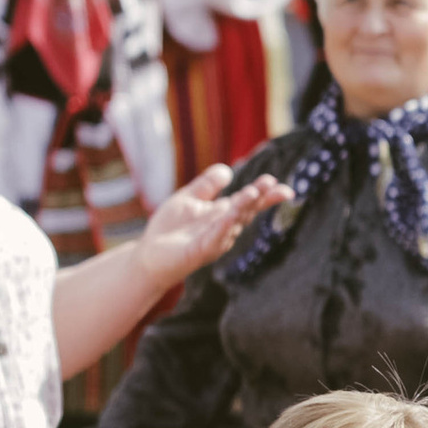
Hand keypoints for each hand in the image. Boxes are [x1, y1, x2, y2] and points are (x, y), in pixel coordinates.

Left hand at [140, 165, 293, 289]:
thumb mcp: (188, 198)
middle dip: (260, 198)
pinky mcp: (201, 251)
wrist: (149, 256)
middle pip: (247, 211)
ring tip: (253, 192)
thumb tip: (228, 170)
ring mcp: (215, 240)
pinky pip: (215, 237)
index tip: (279, 184)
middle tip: (271, 184)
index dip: (266, 195)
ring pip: (234, 222)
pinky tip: (231, 216)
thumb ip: (207, 184)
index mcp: (223, 214)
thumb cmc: (170, 229)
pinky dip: (224, 227)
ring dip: (244, 208)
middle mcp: (225, 228)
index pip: (250, 203)